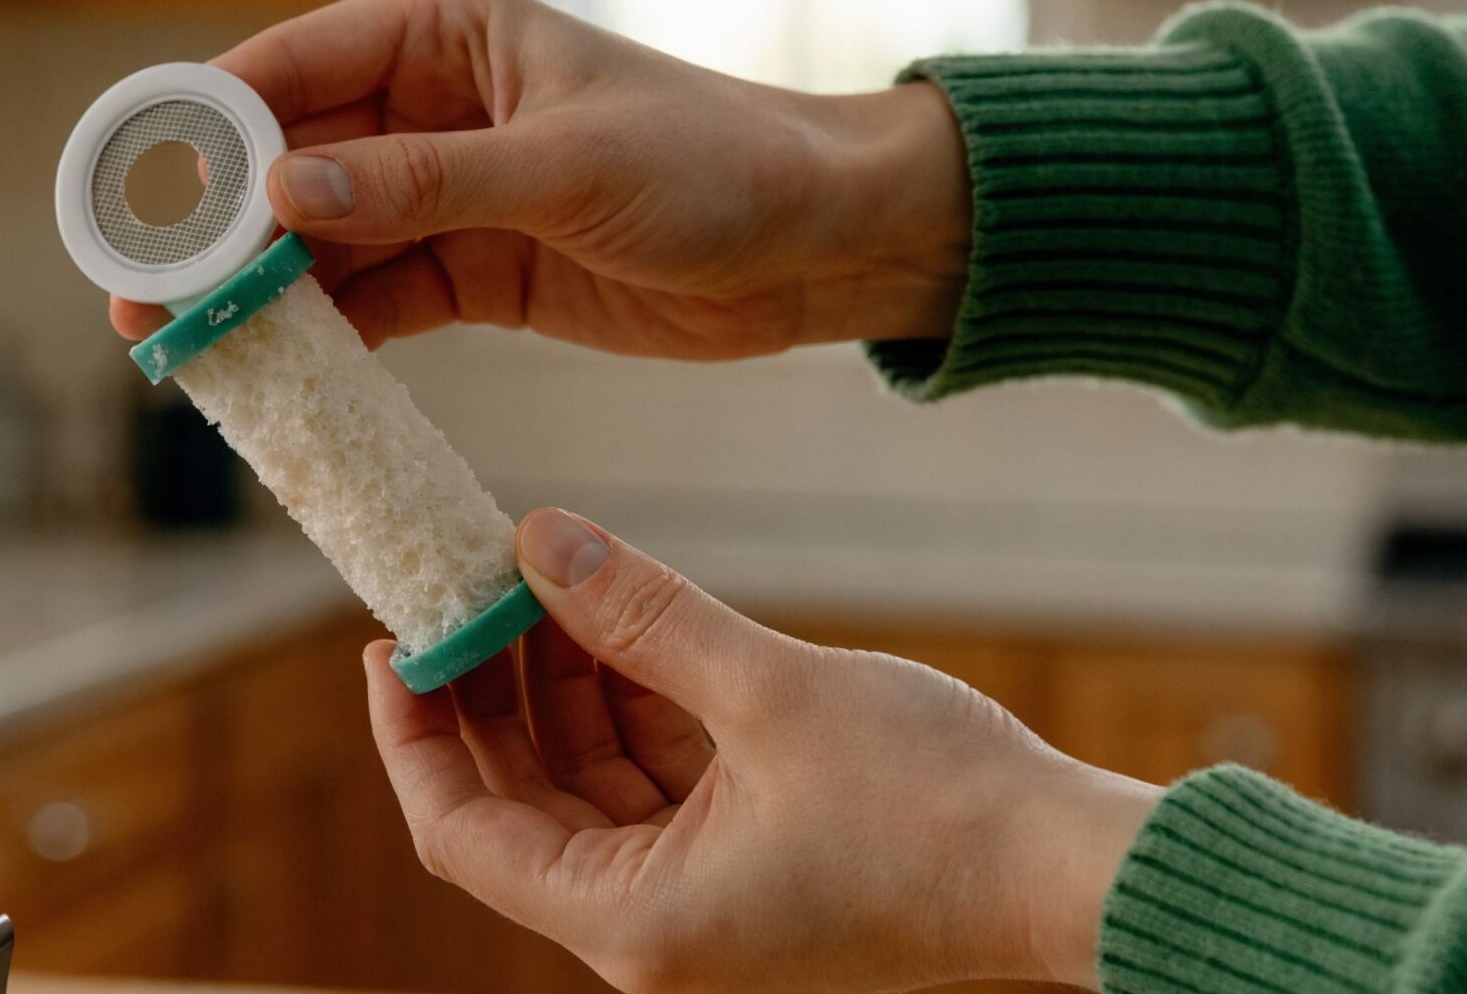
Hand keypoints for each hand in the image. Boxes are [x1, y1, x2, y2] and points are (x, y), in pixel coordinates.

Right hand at [110, 0, 969, 358]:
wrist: (818, 246)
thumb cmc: (715, 165)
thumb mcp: (566, 168)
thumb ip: (425, 181)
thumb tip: (282, 186)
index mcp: (449, 35)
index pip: (292, 69)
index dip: (204, 131)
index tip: (136, 198)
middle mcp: (433, 105)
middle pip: (288, 163)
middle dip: (214, 230)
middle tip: (140, 297)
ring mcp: (451, 191)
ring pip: (322, 240)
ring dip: (260, 294)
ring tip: (186, 350)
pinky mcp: (478, 270)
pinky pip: (377, 299)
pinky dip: (328, 335)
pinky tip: (276, 373)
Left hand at [361, 508, 1161, 992]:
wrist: (1075, 870)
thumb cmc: (937, 804)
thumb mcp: (769, 689)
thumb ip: (641, 614)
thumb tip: (537, 540)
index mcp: (635, 919)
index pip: (461, 831)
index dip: (412, 733)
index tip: (392, 638)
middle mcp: (655, 926)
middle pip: (518, 806)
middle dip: (489, 695)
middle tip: (465, 585)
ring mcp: (706, 899)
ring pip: (589, 786)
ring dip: (563, 687)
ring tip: (544, 578)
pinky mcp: (755, 864)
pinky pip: (657, 782)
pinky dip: (633, 705)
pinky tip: (622, 618)